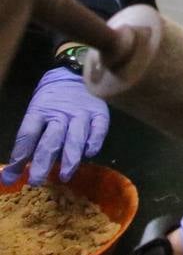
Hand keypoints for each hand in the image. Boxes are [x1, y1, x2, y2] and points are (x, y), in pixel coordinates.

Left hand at [3, 67, 109, 184]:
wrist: (74, 73)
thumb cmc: (51, 100)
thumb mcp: (35, 113)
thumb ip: (28, 141)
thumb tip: (11, 173)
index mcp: (39, 111)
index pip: (27, 135)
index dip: (19, 156)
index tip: (11, 176)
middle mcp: (60, 113)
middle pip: (50, 141)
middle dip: (42, 163)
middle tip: (36, 181)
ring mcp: (81, 113)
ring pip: (75, 137)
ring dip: (70, 158)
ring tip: (65, 175)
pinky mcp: (100, 113)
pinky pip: (98, 129)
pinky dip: (94, 142)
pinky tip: (89, 153)